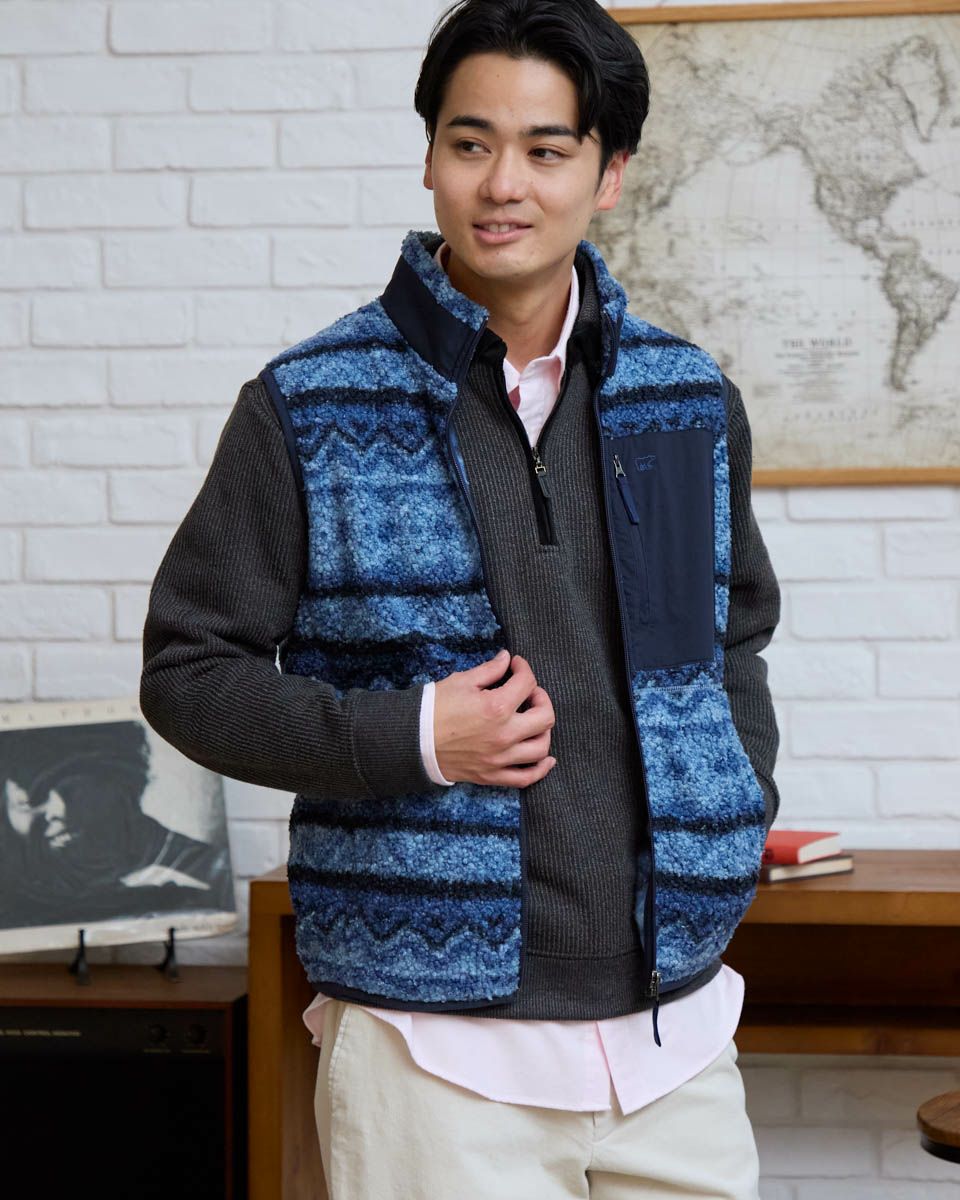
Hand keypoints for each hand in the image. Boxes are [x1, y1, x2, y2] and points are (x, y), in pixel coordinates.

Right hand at [433, 650, 556, 786]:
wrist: (412, 741)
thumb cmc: (434, 709)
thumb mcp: (461, 681)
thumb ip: (490, 670)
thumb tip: (506, 659)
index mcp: (496, 707)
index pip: (527, 684)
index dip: (524, 669)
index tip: (516, 665)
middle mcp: (504, 735)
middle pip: (545, 717)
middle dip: (541, 698)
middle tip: (529, 692)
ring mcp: (500, 758)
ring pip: (542, 747)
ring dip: (544, 730)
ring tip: (534, 720)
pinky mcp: (493, 775)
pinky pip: (527, 777)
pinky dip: (541, 769)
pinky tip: (547, 759)